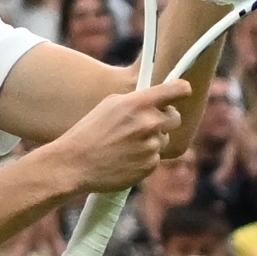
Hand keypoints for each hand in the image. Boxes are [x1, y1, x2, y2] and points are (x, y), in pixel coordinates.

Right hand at [50, 78, 190, 192]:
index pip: (178, 90)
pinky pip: (154, 158)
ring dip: (150, 141)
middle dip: (165, 120)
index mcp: (138, 104)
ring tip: (126, 145)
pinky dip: (143, 158)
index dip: (182, 90)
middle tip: (146, 124)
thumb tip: (157, 100)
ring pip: (162, 140)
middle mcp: (149, 124)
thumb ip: (137, 101)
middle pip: (175, 118)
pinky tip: (124, 158)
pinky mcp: (149, 166)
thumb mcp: (110, 105)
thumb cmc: (89, 131)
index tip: (181, 93)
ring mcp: (150, 147)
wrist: (74, 164)